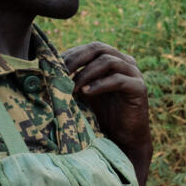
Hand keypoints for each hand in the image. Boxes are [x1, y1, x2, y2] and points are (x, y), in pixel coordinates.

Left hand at [62, 42, 151, 185]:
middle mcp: (125, 62)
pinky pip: (118, 80)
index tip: (54, 65)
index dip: (71, 54)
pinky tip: (86, 93)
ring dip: (86, 73)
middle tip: (61, 72)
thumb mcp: (84, 92)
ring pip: (108, 61)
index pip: (90, 48)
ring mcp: (134, 73)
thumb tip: (47, 69)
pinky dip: (99, 85)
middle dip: (77, 59)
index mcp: (113, 59)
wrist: (124, 138)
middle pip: (99, 48)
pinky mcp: (139, 88)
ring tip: (73, 86)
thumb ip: (73, 79)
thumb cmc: (102, 114)